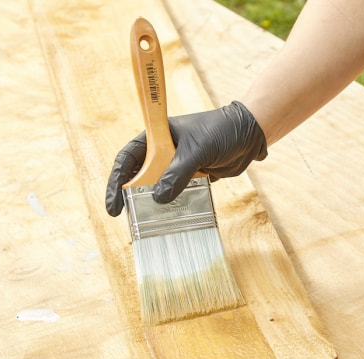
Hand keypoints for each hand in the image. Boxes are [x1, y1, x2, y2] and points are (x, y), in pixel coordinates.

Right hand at [105, 101, 266, 216]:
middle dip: (130, 196)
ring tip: (144, 221)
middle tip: (125, 217)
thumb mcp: (197, 151)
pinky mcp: (191, 177)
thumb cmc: (222, 131)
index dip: (117, 181)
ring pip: (157, 187)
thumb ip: (177, 173)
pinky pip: (177, 193)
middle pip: (139, 176)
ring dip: (151, 202)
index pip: (128, 158)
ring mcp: (177, 165)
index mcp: (157, 136)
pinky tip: (169, 217)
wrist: (250, 135)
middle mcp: (163, 150)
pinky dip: (172, 204)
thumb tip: (158, 198)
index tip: (114, 204)